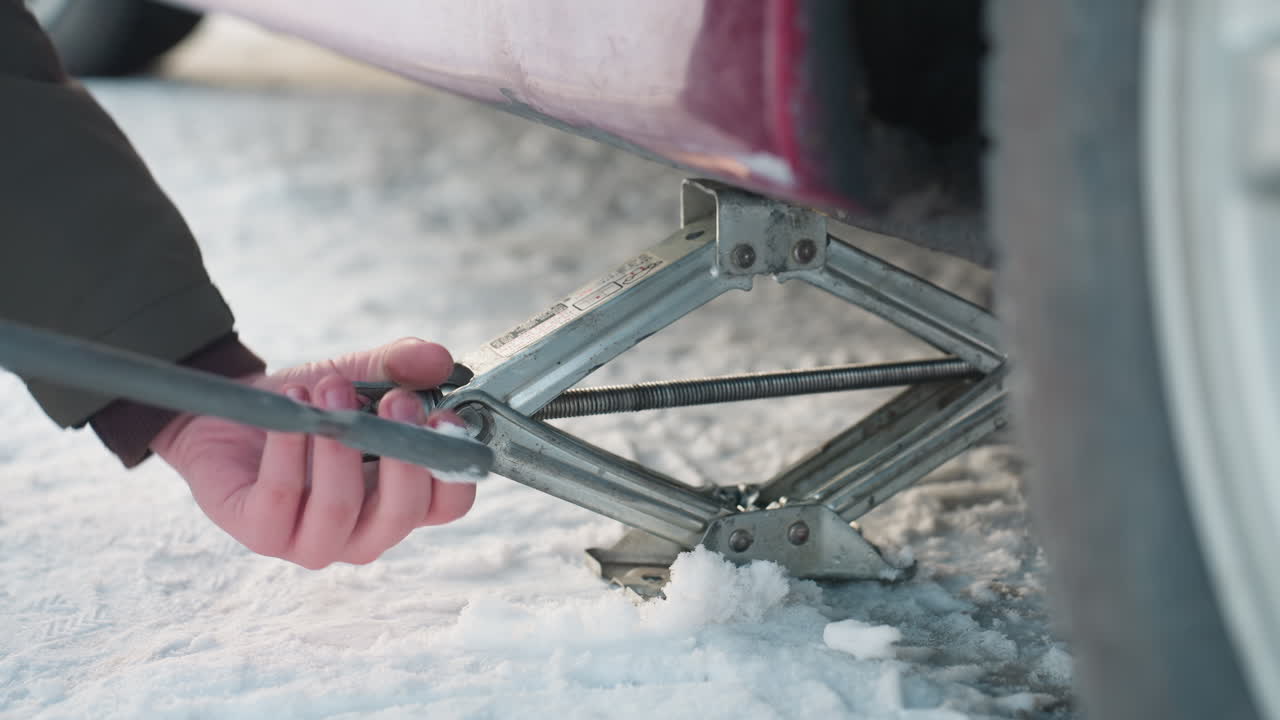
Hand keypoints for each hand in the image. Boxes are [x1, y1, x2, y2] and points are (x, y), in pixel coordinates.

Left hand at [150, 338, 475, 568]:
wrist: (232, 413)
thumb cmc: (308, 407)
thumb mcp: (361, 376)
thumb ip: (401, 366)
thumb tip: (438, 359)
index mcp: (401, 499)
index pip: (449, 504)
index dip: (453, 467)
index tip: (444, 418)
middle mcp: (365, 531)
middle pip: (402, 513)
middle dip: (402, 454)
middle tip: (395, 400)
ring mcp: (315, 541)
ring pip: (340, 509)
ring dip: (338, 445)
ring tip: (329, 391)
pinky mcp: (263, 533)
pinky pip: (281, 496)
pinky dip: (288, 447)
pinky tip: (291, 408)